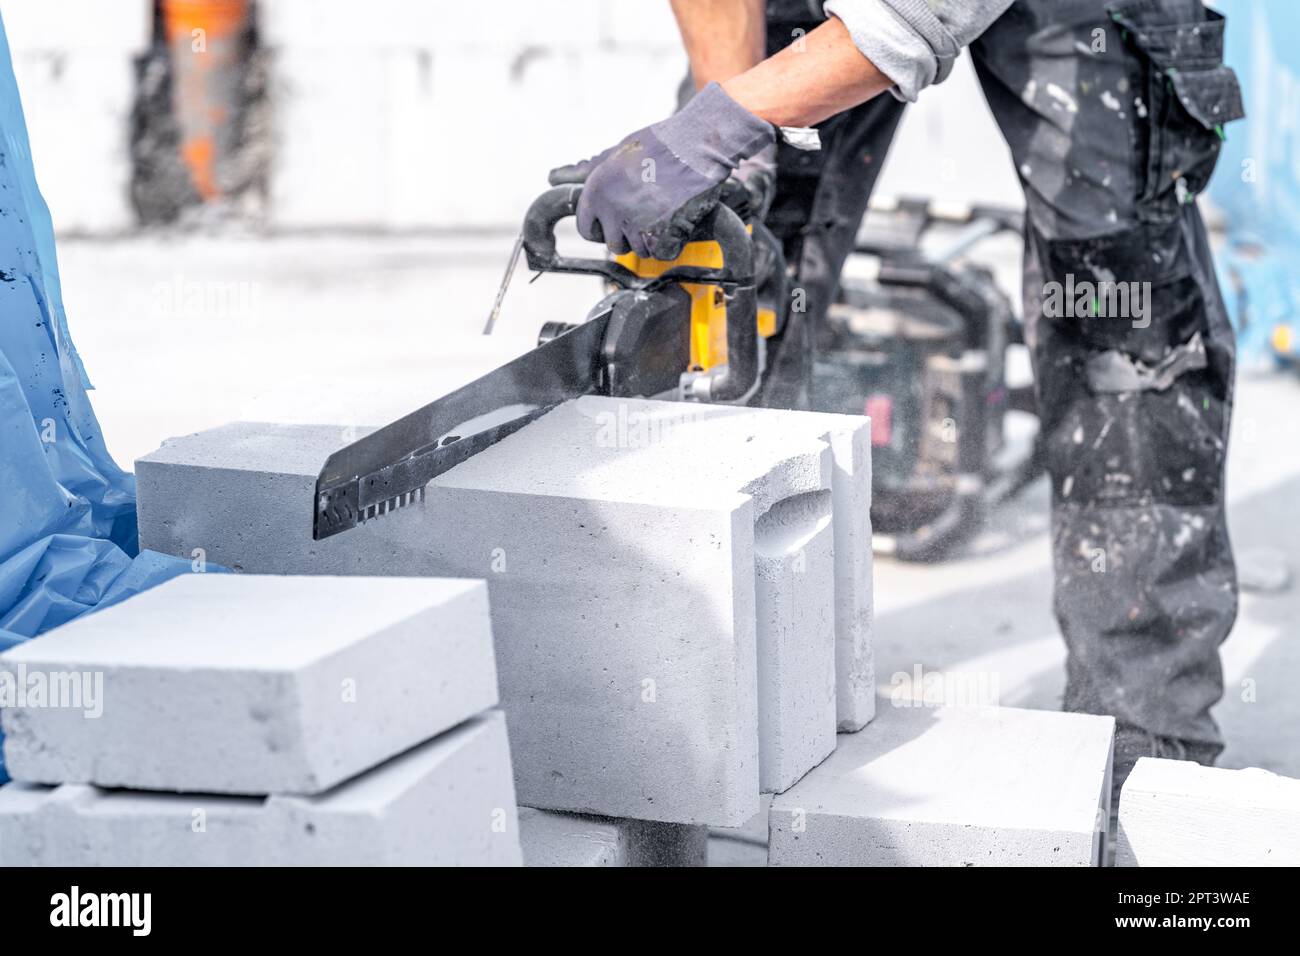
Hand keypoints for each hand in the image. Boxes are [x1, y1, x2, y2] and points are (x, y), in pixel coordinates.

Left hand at [548, 83, 773, 259]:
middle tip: (645, 215)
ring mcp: (639, 223)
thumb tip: (555, 175)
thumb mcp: (618, 151)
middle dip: (626, 235)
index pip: (587, 229)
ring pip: (638, 250)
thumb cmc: (661, 142)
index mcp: (597, 189)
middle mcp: (614, 209)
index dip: (602, 226)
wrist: (699, 143)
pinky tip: (675, 222)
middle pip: (612, 244)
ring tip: (663, 212)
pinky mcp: (664, 233)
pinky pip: (661, 253)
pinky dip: (670, 243)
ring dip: (650, 239)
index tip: (616, 220)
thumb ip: (590, 170)